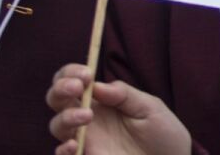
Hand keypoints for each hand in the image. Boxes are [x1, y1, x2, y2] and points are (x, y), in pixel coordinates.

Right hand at [46, 64, 190, 154]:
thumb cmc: (162, 133)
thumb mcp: (150, 108)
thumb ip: (125, 95)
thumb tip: (96, 85)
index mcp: (102, 99)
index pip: (75, 80)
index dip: (72, 72)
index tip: (85, 74)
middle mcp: (88, 118)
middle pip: (57, 99)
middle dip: (60, 88)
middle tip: (77, 87)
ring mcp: (86, 140)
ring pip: (57, 125)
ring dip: (66, 117)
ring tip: (87, 116)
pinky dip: (62, 150)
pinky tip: (74, 145)